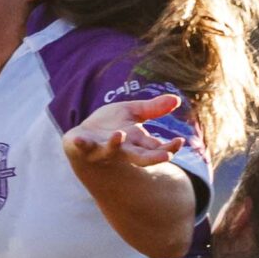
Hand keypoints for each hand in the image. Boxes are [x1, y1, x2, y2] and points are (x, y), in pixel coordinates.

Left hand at [63, 93, 187, 173]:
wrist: (80, 137)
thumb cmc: (108, 126)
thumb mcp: (132, 112)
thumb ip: (152, 108)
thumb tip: (176, 100)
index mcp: (137, 143)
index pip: (158, 149)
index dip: (169, 147)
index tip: (179, 141)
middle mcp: (123, 150)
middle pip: (141, 157)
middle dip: (154, 158)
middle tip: (166, 157)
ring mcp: (104, 149)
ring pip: (112, 151)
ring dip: (115, 144)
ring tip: (120, 135)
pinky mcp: (85, 146)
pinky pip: (83, 147)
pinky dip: (81, 144)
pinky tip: (79, 140)